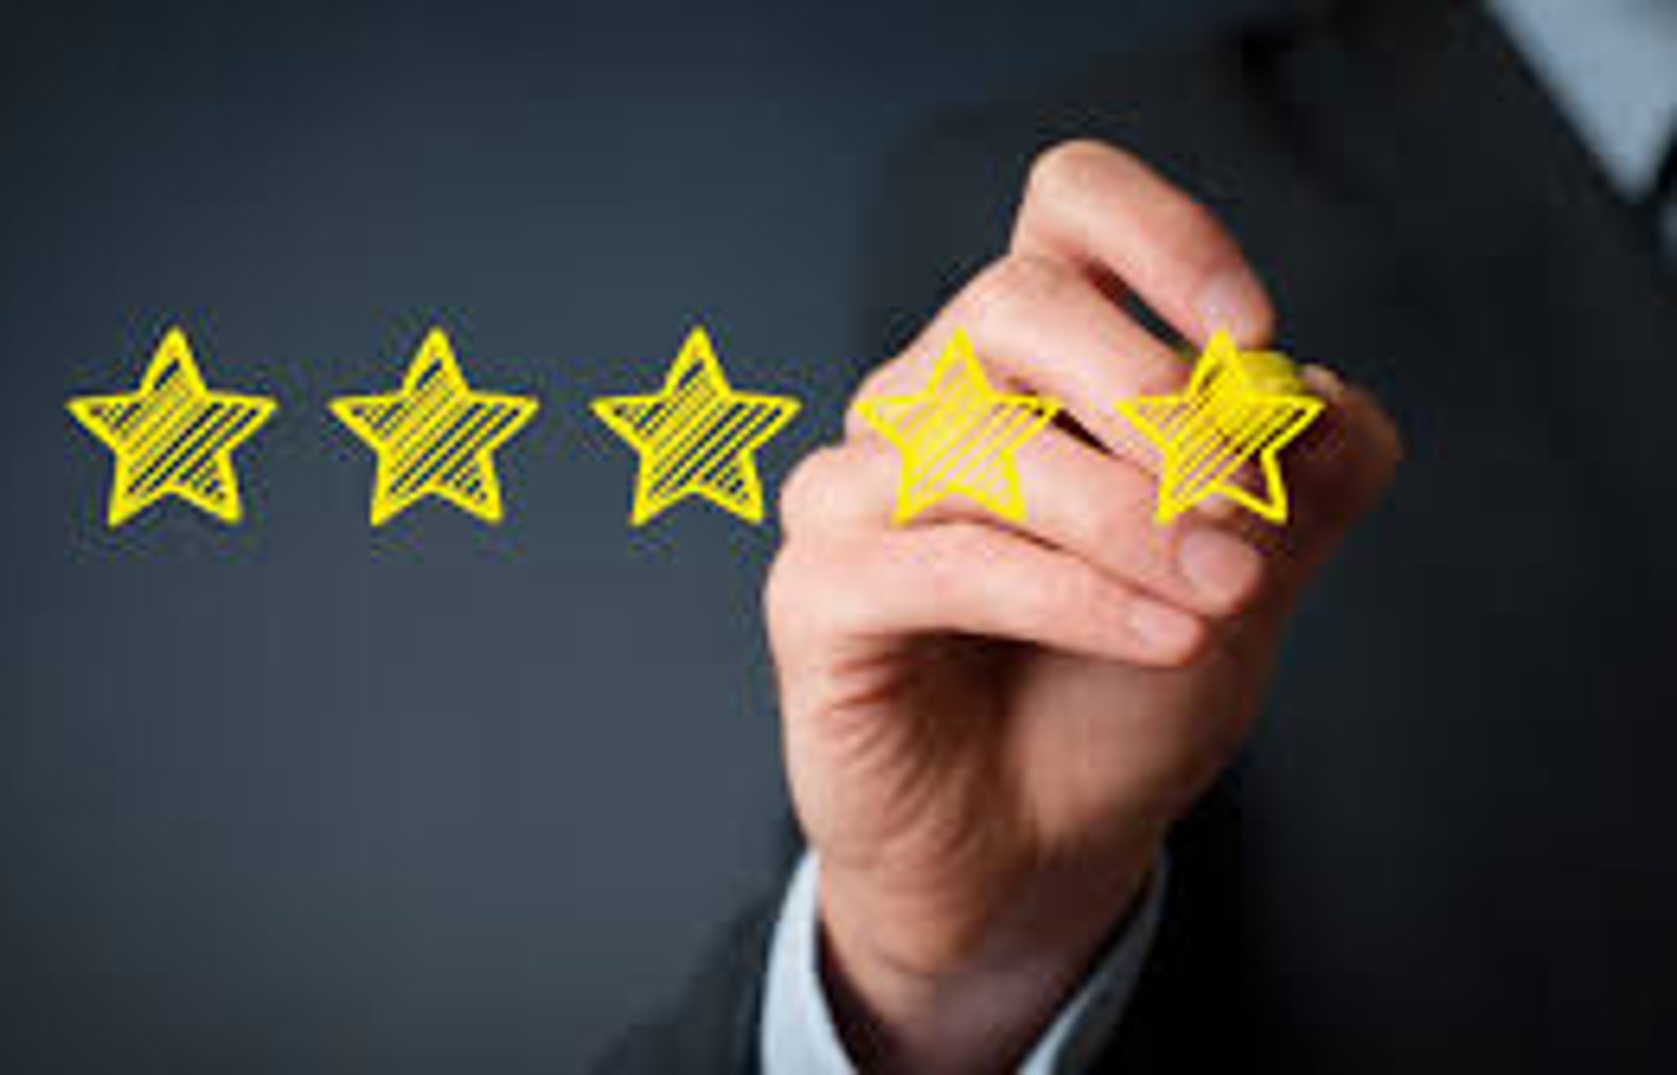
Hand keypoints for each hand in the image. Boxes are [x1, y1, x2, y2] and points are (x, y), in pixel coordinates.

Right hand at [765, 140, 1401, 1071]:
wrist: (1039, 851)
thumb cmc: (1118, 696)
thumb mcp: (1245, 579)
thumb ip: (1298, 484)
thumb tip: (1317, 396)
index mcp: (1027, 363)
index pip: (1062, 209)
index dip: (1158, 235)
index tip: (1248, 332)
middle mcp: (927, 399)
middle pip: (1014, 300)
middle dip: (1148, 389)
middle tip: (1238, 496)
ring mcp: (857, 489)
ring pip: (976, 435)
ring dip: (1123, 511)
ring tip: (1223, 584)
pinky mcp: (817, 591)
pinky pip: (939, 558)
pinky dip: (1069, 593)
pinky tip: (1162, 635)